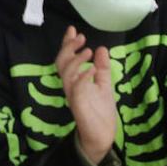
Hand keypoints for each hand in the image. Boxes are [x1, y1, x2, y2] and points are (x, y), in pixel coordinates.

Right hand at [56, 27, 117, 164]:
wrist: (102, 136)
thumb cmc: (100, 112)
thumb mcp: (104, 85)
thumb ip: (102, 68)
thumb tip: (102, 48)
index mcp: (74, 80)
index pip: (67, 58)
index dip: (67, 44)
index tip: (72, 29)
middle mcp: (70, 86)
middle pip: (61, 63)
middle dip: (69, 48)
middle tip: (81, 37)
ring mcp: (73, 95)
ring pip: (67, 73)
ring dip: (76, 60)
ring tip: (88, 50)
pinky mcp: (78, 105)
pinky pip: (76, 88)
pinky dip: (83, 77)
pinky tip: (91, 69)